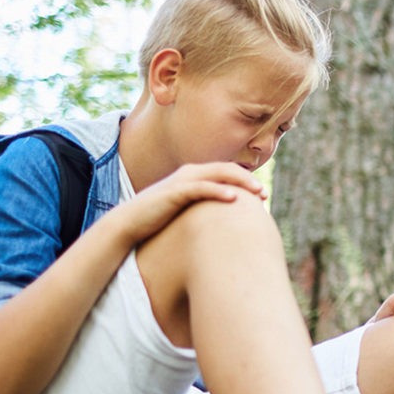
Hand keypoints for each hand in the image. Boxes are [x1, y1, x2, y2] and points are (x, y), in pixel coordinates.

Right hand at [111, 162, 266, 244]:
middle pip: (227, 170)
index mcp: (194, 176)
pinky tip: (234, 198)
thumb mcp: (186, 212)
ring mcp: (182, 181)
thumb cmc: (158, 220)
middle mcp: (190, 174)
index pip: (226, 173)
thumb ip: (203, 210)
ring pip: (218, 175)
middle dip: (248, 180)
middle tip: (264, 194)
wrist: (128, 224)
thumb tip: (224, 223)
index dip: (246, 180)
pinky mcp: (174, 192)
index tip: (263, 195)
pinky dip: (219, 190)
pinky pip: (201, 188)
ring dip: (241, 182)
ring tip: (258, 192)